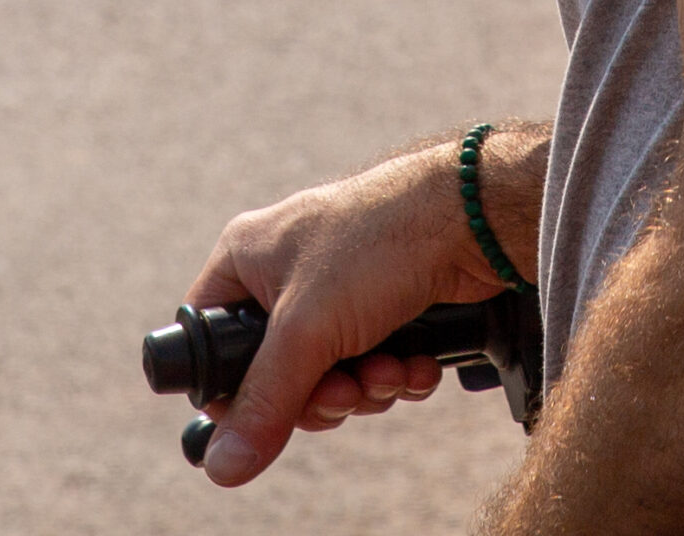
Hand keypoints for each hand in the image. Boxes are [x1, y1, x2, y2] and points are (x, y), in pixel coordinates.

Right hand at [185, 123, 548, 487]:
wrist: (474, 215)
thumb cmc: (379, 243)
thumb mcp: (308, 329)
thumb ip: (265, 400)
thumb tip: (223, 466)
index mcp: (248, 259)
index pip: (209, 340)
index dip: (234, 388)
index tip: (270, 411)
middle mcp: (286, 272)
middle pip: (275, 374)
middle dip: (320, 395)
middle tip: (347, 391)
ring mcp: (337, 289)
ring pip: (327, 376)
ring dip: (364, 389)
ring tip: (391, 371)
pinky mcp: (383, 305)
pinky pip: (370, 364)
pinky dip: (394, 374)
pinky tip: (417, 366)